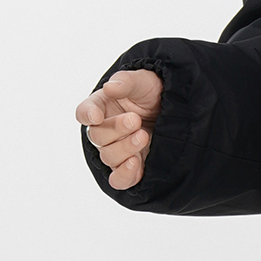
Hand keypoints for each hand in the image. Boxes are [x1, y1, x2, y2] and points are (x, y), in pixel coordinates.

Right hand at [76, 69, 163, 189]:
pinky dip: (124, 174)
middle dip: (116, 129)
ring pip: (109, 156)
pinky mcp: (132, 167)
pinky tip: (134, 163)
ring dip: (125, 148)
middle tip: (136, 120)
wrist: (176, 109)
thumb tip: (110, 87)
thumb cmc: (152, 92)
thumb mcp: (143, 81)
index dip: (87, 115)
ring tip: (144, 135)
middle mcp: (106, 130)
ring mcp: (118, 150)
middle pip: (98, 137)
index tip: (96, 116)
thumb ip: (126, 82)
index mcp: (102, 107)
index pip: (84, 112)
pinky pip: (119, 180)